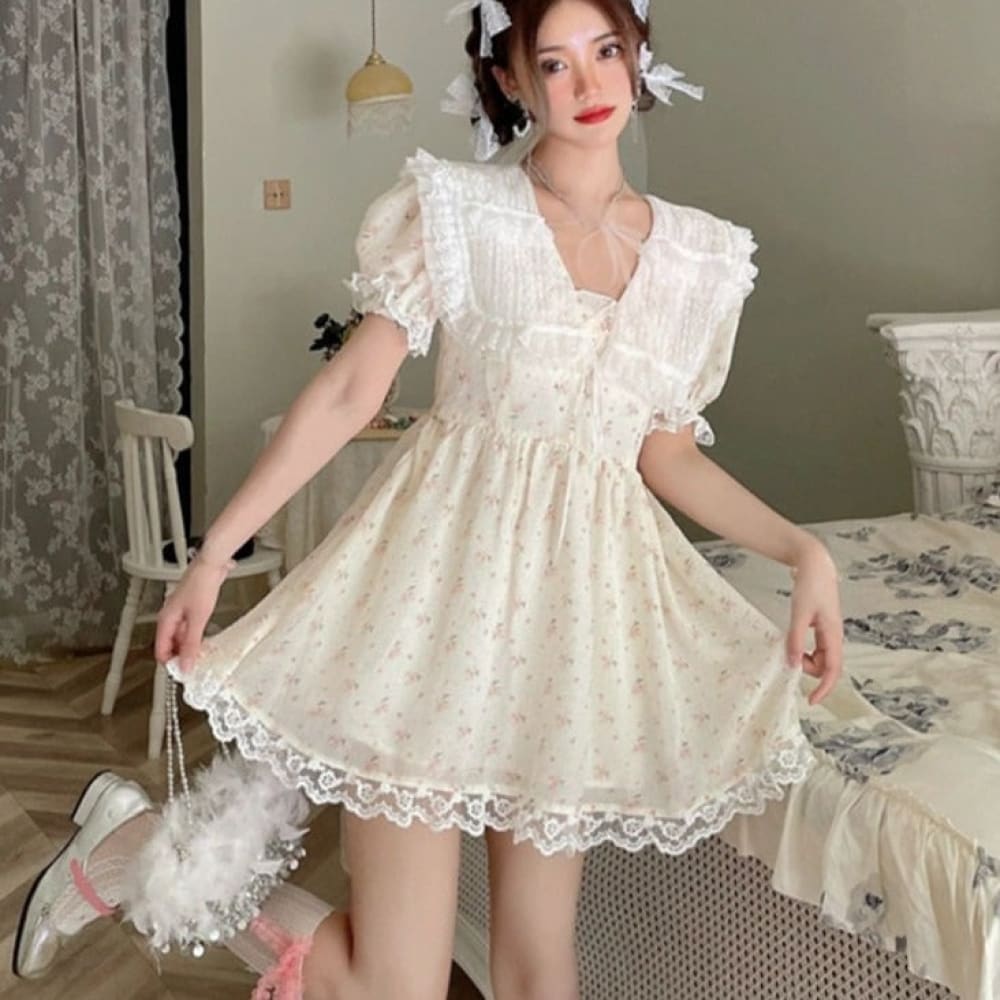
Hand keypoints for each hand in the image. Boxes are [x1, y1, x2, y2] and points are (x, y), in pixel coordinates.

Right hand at [154, 558, 228, 672]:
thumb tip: (186, 664)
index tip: (183, 672)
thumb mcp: (198, 619)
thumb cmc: (201, 584)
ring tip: (202, 655)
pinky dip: (195, 636)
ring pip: (180, 637)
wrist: (211, 565)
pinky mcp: (191, 608)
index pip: (160, 650)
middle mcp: (170, 617)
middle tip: (194, 666)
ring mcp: (180, 612)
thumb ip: (192, 644)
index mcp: (166, 620)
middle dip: (181, 656)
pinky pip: (189, 628)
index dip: (171, 663)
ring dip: (189, 647)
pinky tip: (205, 640)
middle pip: (170, 645)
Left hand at [785, 540, 842, 705]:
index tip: (811, 701)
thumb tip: (792, 664)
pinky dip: (803, 649)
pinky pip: (814, 647)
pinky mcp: (821, 627)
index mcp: (833, 635)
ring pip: (819, 657)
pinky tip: (792, 640)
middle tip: (788, 655)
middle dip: (808, 668)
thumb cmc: (810, 587)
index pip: (832, 670)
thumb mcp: (799, 614)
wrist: (815, 565)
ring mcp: (828, 632)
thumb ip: (795, 639)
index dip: (824, 688)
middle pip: (825, 666)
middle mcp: (834, 636)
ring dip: (804, 658)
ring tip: (789, 645)